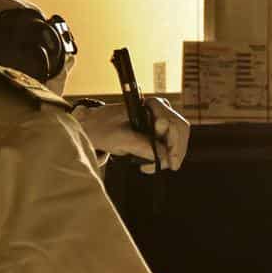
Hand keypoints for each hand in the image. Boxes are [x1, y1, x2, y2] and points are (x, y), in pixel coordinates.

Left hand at [73, 97, 190, 172]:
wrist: (92, 126)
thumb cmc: (102, 128)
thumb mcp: (120, 139)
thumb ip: (144, 147)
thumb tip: (165, 157)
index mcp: (150, 105)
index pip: (173, 124)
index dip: (175, 144)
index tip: (169, 162)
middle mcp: (159, 108)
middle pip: (180, 130)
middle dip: (175, 151)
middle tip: (167, 167)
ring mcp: (160, 117)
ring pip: (178, 137)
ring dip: (170, 154)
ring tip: (151, 167)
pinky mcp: (158, 128)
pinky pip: (170, 141)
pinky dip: (165, 154)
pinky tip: (152, 162)